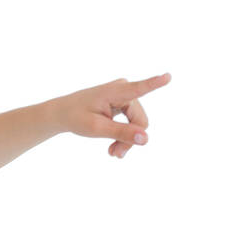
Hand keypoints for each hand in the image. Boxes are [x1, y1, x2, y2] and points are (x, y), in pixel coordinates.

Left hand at [52, 72, 170, 158]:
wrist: (62, 114)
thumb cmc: (75, 117)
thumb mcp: (96, 128)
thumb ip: (121, 133)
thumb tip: (145, 139)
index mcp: (115, 91)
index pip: (138, 88)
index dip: (155, 83)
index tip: (168, 76)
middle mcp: (124, 88)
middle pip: (139, 120)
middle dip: (130, 139)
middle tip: (115, 155)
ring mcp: (125, 95)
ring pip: (136, 123)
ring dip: (126, 140)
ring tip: (113, 153)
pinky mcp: (123, 102)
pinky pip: (131, 121)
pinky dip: (124, 135)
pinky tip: (114, 147)